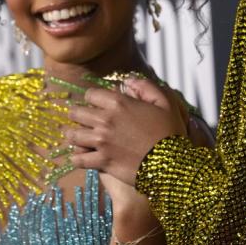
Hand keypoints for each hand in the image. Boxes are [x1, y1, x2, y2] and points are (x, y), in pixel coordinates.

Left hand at [66, 78, 186, 186]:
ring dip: (74, 135)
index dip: (93, 99)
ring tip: (78, 138)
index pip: (90, 94)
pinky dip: (77, 158)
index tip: (97, 105)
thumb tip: (128, 80)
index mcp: (118, 103)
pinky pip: (78, 159)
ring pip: (73, 135)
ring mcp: (101, 142)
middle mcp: (105, 120)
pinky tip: (81, 157)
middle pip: (76, 113)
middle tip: (83, 121)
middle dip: (78, 115)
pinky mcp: (102, 162)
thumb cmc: (171, 132)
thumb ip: (145, 86)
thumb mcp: (165, 102)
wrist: (173, 164)